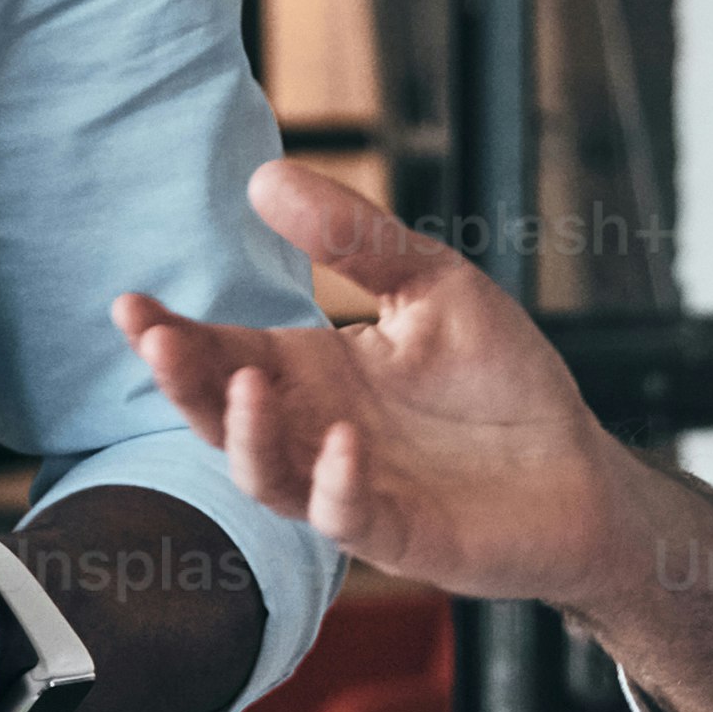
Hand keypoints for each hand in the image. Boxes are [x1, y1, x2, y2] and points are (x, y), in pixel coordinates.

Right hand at [116, 158, 641, 606]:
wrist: (582, 474)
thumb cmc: (503, 382)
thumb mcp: (435, 286)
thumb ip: (356, 239)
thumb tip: (264, 177)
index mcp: (313, 374)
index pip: (224, 352)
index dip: (174, 334)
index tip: (130, 302)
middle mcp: (313, 434)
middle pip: (222, 414)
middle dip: (184, 380)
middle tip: (154, 339)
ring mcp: (348, 490)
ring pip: (265, 474)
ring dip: (246, 434)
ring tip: (243, 384)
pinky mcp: (398, 535)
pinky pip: (348, 515)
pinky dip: (337, 483)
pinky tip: (343, 443)